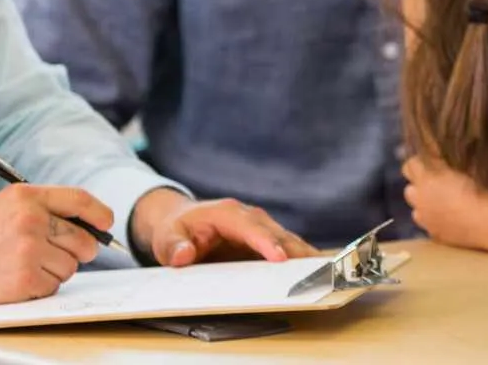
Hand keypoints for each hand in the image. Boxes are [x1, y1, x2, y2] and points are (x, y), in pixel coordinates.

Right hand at [0, 184, 111, 307]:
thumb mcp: (6, 204)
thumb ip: (44, 208)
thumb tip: (89, 225)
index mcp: (26, 197)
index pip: (80, 201)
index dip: (100, 214)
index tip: (106, 224)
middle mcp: (30, 221)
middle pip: (84, 239)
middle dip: (81, 250)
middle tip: (64, 253)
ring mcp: (28, 251)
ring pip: (71, 266)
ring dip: (56, 270)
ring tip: (27, 264)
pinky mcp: (24, 280)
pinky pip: (54, 286)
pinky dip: (42, 287)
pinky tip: (19, 279)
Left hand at [131, 189, 317, 267]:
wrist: (180, 222)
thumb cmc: (176, 230)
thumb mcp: (166, 238)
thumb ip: (173, 246)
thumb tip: (184, 255)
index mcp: (226, 212)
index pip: (249, 227)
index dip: (265, 242)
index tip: (279, 258)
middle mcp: (248, 217)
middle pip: (276, 233)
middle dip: (294, 251)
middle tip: (314, 270)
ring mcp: (259, 228)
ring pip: (286, 240)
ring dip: (302, 256)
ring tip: (321, 274)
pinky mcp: (264, 241)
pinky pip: (284, 249)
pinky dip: (299, 260)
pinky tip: (314, 273)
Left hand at [401, 156, 487, 247]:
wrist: (485, 221)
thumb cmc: (476, 188)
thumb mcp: (462, 164)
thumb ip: (444, 158)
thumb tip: (433, 145)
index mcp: (425, 179)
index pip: (409, 165)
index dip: (418, 163)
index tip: (429, 162)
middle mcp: (420, 200)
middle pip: (409, 190)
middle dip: (419, 187)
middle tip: (437, 184)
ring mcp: (426, 220)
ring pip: (417, 211)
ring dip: (426, 206)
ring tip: (443, 204)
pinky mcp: (435, 235)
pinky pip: (430, 227)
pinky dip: (436, 222)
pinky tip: (451, 220)